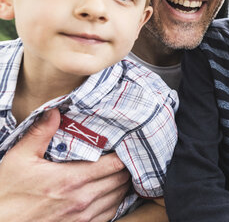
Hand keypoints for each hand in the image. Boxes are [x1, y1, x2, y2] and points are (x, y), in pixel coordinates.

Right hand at [0, 108, 130, 221]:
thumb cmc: (8, 191)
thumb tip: (54, 111)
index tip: (123, 145)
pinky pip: (110, 214)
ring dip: (121, 185)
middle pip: (120, 180)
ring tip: (118, 172)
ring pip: (118, 198)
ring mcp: (83, 217)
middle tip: (123, 156)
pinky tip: (109, 193)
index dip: (123, 154)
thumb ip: (41, 133)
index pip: (114, 165)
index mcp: (72, 179)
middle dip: (124, 167)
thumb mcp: (20, 158)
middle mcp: (82, 199)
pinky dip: (114, 202)